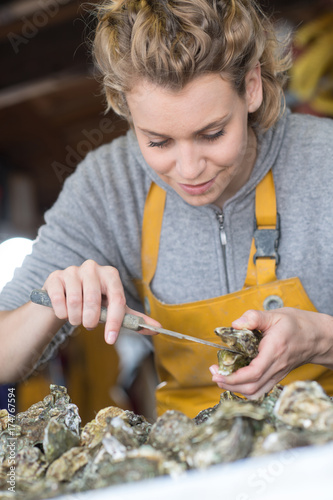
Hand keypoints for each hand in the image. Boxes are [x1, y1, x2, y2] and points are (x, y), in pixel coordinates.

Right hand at [43, 259, 160, 343]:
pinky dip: (62, 313)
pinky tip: (64, 312)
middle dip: (92, 320)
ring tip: (77, 319)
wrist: (66, 297)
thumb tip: (158, 329)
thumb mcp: (115, 309)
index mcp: (110, 274)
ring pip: (75, 301)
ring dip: (76, 318)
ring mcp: (73, 270)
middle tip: (90, 325)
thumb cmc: (95, 303)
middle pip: (94, 300)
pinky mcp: (56, 277)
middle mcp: (92, 268)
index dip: (115, 321)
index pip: (117, 299)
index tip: (110, 340)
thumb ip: (134, 319)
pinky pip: (58, 300)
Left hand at [209, 307, 332, 398]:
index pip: (254, 372)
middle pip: (252, 387)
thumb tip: (235, 324)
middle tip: (215, 374)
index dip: (234, 377)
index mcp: (274, 350)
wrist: (316, 336)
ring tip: (221, 377)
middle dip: (230, 384)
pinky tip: (235, 379)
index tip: (218, 372)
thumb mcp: (274, 315)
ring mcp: (277, 374)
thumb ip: (253, 317)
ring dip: (236, 389)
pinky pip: (260, 389)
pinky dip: (245, 389)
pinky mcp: (277, 376)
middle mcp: (276, 366)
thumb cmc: (296, 325)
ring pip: (256, 392)